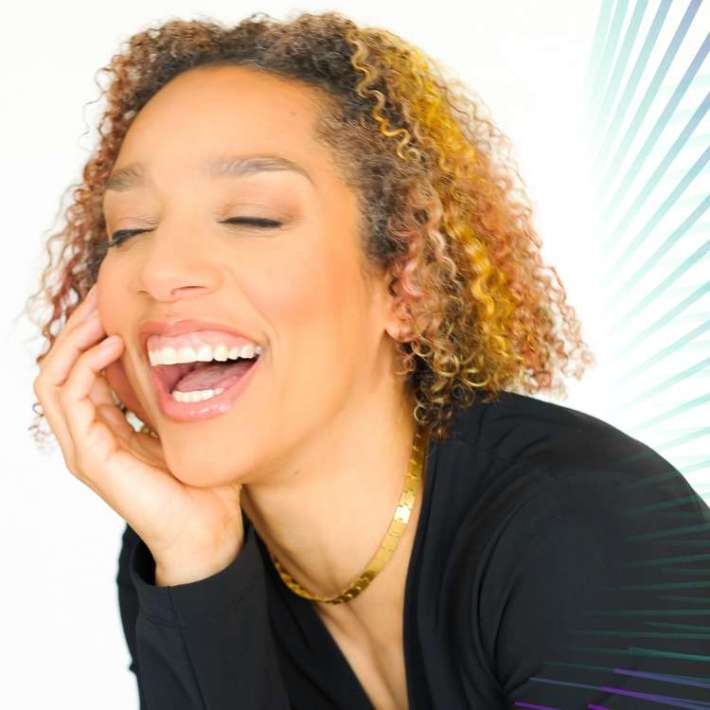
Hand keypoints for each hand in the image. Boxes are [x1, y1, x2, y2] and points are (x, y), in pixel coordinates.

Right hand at [33, 285, 244, 583]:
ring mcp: (84, 446)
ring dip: (73, 338)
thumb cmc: (204, 479)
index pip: (82, 368)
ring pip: (52, 377)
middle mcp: (88, 434)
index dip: (92, 331)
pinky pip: (71, 400)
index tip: (115, 299)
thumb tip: (185, 349)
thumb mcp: (186, 422)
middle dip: (78, 326)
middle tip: (102, 293)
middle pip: (60, 366)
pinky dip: (85, 366)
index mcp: (108, 425)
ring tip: (100, 310)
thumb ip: (172, 392)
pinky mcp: (91, 458)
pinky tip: (112, 345)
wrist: (209, 529)